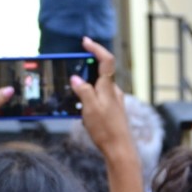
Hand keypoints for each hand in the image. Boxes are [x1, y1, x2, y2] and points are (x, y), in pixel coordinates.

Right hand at [70, 38, 136, 166]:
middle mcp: (113, 91)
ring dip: (86, 86)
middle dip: (85, 70)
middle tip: (71, 74)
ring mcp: (114, 101)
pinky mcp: (113, 111)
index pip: (106, 60)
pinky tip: (81, 110)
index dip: (96, 48)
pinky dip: (89, 98)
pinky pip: (99, 98)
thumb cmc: (106, 130)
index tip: (85, 41)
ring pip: (98, 86)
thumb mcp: (90, 108)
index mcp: (108, 87)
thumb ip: (83, 90)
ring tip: (74, 97)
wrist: (120, 150)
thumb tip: (76, 79)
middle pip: (100, 72)